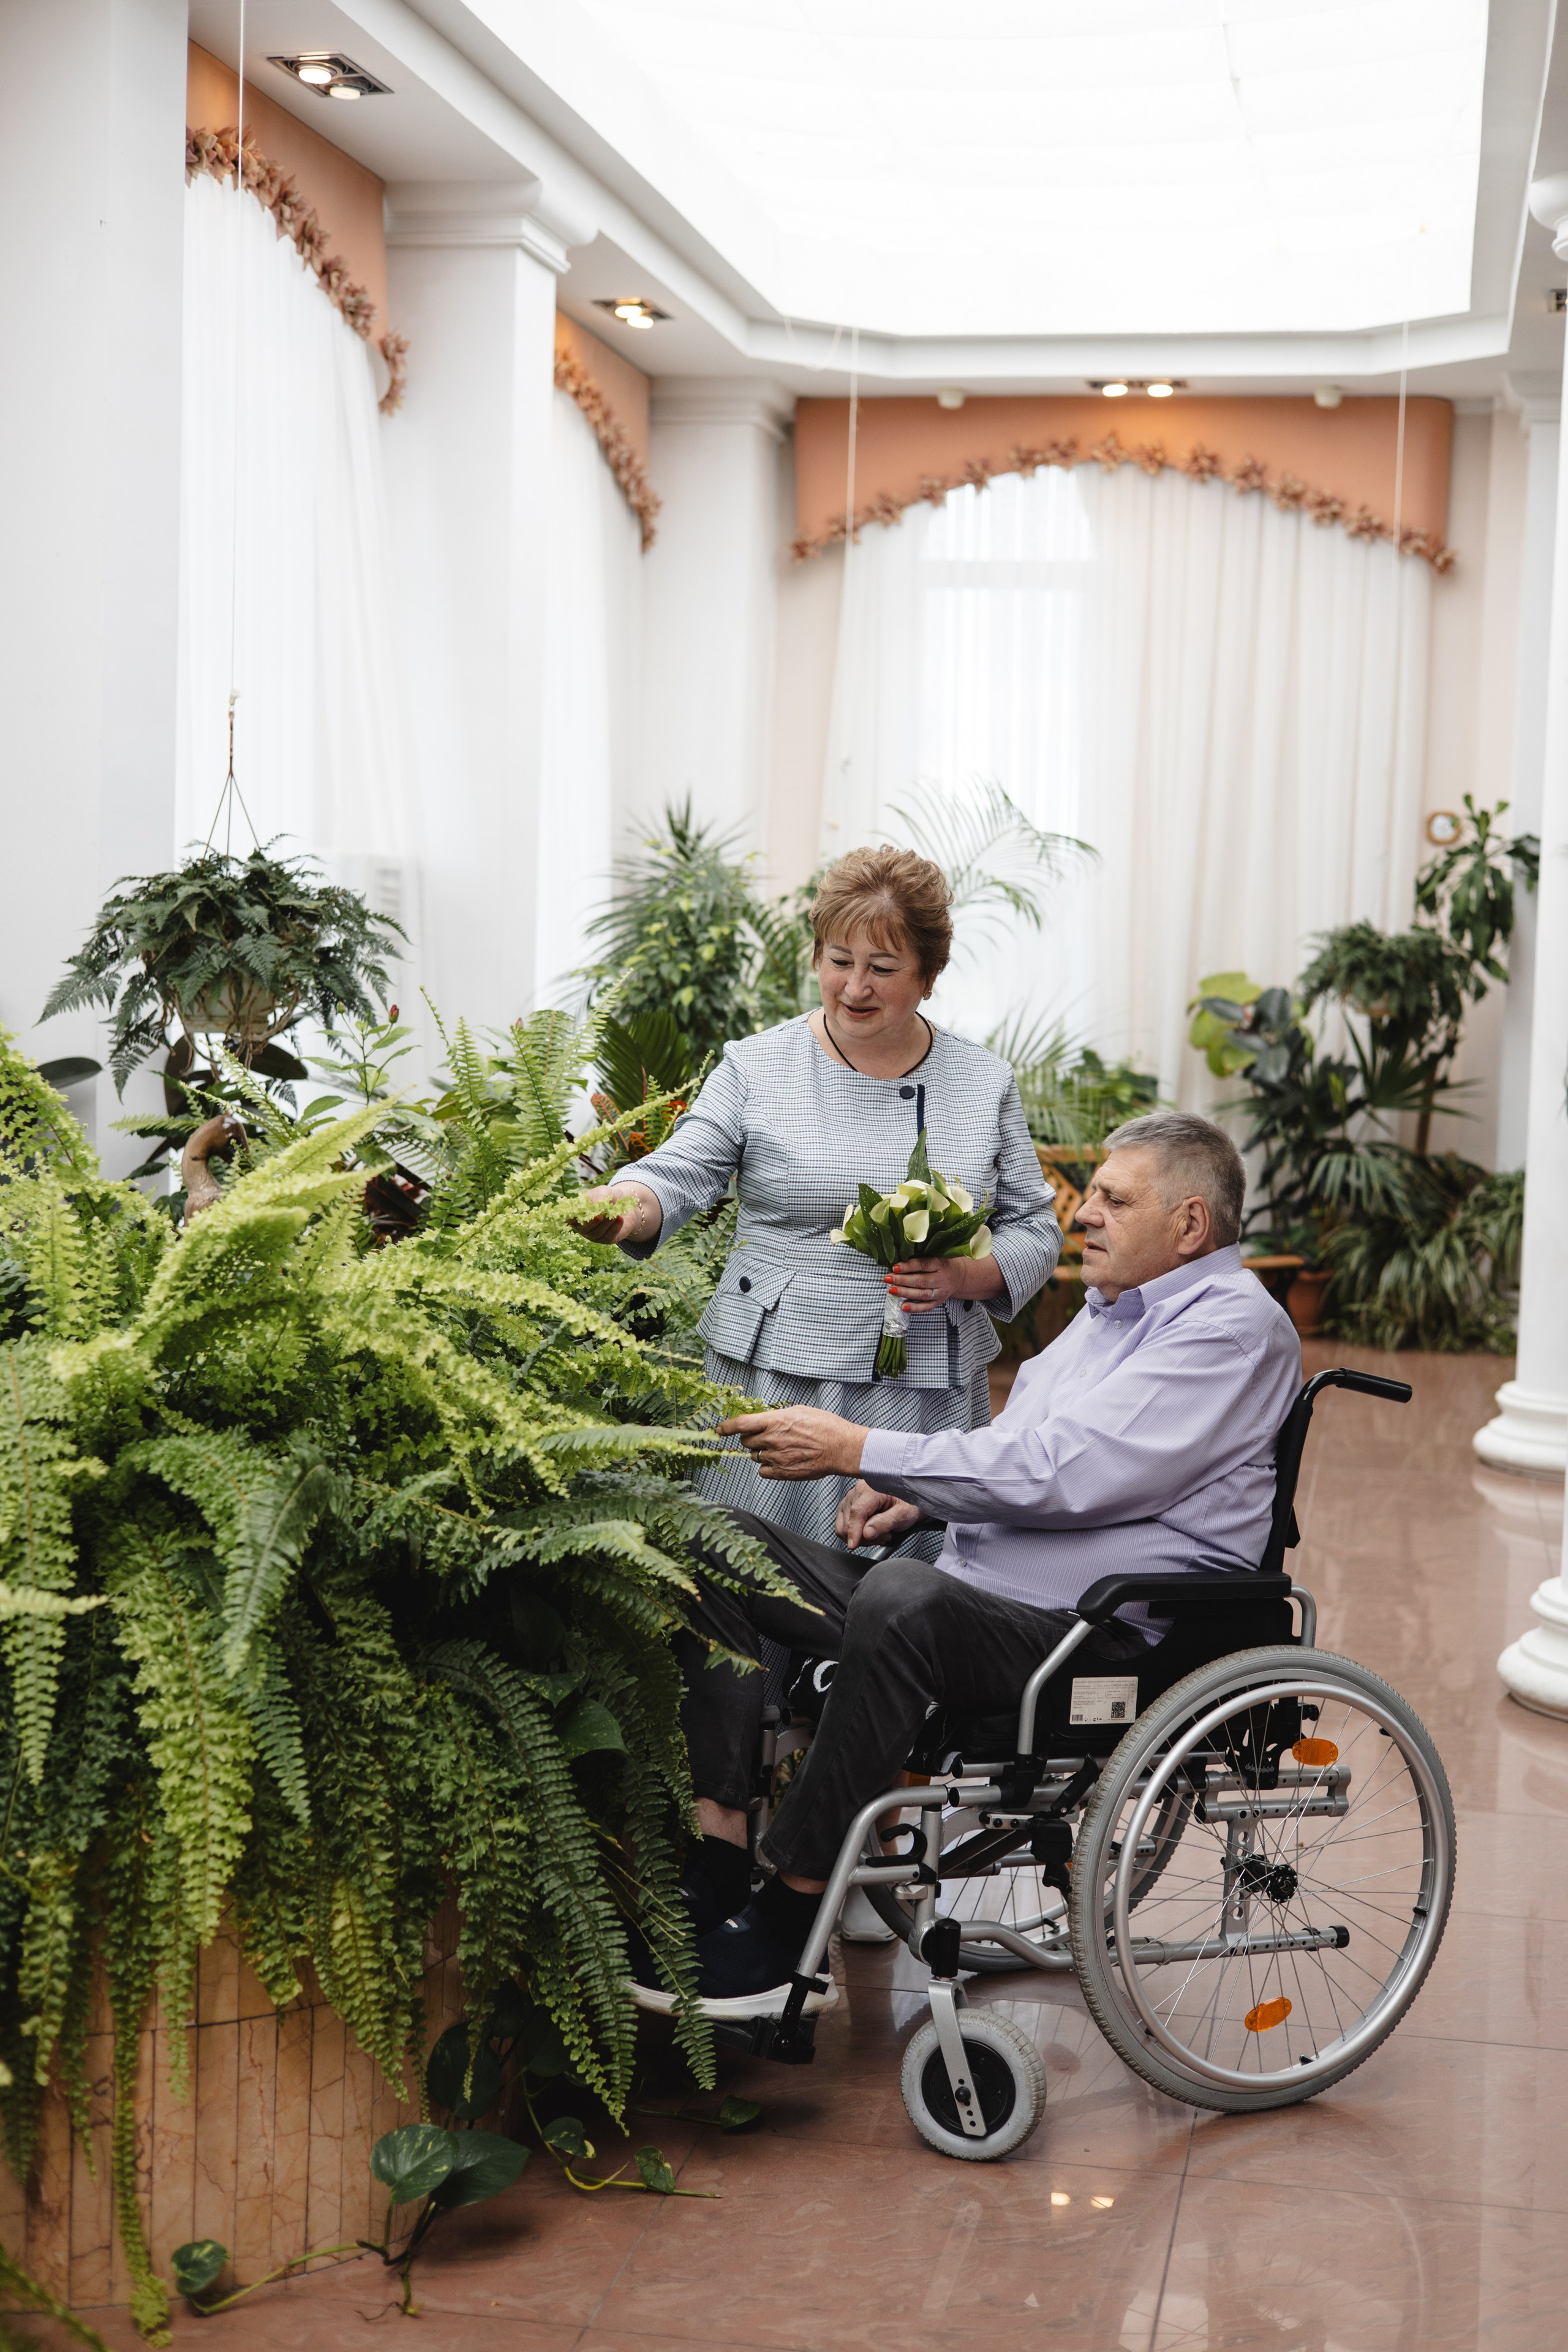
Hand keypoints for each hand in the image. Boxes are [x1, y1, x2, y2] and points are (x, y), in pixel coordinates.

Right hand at [572, 1184, 643, 1244]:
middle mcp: (583, 1227)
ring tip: (615, 1214)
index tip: (576, 1214)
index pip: (570, 1219)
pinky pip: (609, 1236)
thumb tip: (596, 1205)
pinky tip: (620, 1218)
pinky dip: (615, 1227)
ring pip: (597, 1233)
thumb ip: (598, 1197)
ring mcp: (594, 1235)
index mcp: (577, 1214)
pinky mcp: (607, 1239)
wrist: (625, 1203)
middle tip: (600, 1215)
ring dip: (606, 1224)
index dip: (571, 1218)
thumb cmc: (608, 1196)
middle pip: (584, 1228)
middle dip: (592, 1222)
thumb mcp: (602, 1192)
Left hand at [716, 1406, 866, 1479]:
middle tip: (764, 1436)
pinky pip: (763, 1471)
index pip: (741, 1424)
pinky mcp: (783, 1473)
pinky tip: (780, 1461)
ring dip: (760, 1452)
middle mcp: (772, 1440)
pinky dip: (767, 1467)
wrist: (841, 1448)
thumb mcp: (799, 1411)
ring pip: (754, 1456)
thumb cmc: (825, 1426)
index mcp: (775, 1421)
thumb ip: (777, 1416)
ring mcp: (777, 1458)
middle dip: (750, 1438)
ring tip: (779, 1448)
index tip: (719, 1429)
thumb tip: (764, 1419)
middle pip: (745, 1441)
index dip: (726, 1427)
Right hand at [835, 1480, 923, 1548]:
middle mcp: (857, 1491)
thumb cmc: (909, 1504)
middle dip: (864, 1536)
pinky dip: (856, 1535)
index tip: (854, 1545)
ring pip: (844, 1526)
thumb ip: (885, 1522)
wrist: (909, 1502)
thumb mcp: (903, 1514)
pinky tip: (871, 1531)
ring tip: (880, 1533)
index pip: (857, 1511)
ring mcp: (850, 1499)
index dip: (854, 1530)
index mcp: (871, 1488)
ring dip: (860, 1537)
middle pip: (849, 1521)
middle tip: (885, 1535)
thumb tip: (866, 1533)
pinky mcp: (847, 1508)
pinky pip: (843, 1527)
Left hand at [884, 1254, 1005, 1312]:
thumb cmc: (943, 1263)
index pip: (924, 1265)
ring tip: (891, 1290)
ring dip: (906, 1293)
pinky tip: (903, 1307)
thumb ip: (922, 1254)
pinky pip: (927, 1307)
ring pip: (922, 1294)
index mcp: (941, 1263)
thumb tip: (899, 1252)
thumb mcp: (937, 1254)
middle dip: (903, 1280)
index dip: (909, 1266)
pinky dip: (915, 1308)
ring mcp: (941, 1292)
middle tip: (887, 1278)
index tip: (895, 1266)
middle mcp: (942, 1279)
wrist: (961, 1276)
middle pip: (921, 1281)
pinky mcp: (939, 1302)